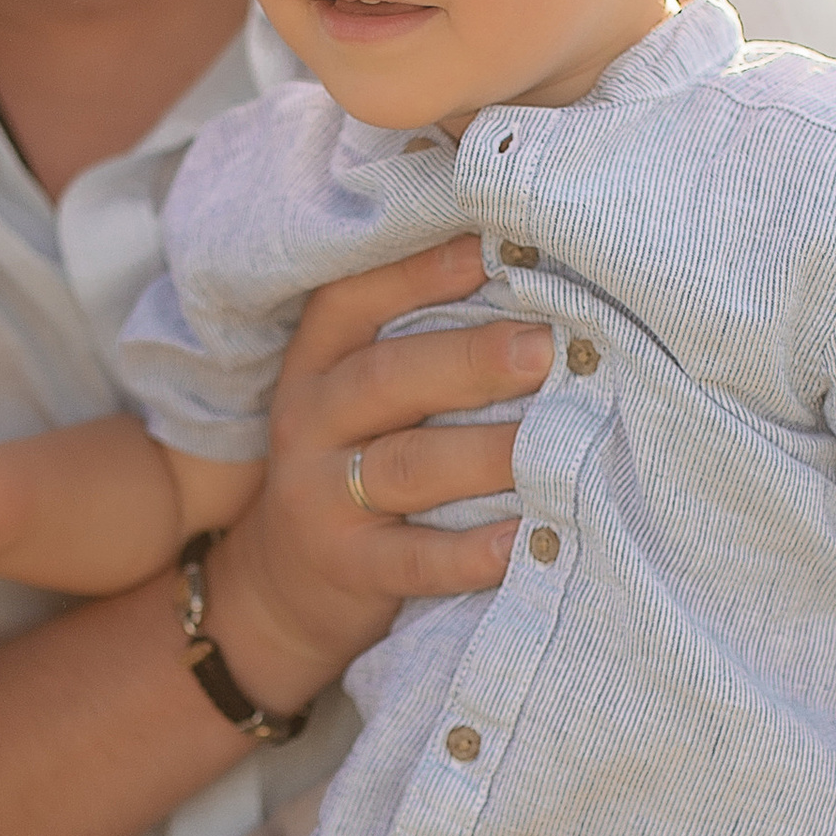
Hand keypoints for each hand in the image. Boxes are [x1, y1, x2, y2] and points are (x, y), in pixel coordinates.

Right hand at [209, 237, 553, 707]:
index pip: (353, 301)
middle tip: (544, 348)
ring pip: (406, 467)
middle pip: (386, 380)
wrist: (279, 584)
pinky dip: (472, 553)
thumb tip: (530, 280)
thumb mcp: (358, 396)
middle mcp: (310, 421)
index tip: (491, 250)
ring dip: (484, 453)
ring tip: (556, 441)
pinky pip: (414, 560)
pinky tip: (525, 539)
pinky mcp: (347, 568)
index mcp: (317, 363)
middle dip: (470, 360)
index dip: (418, 272)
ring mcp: (322, 498)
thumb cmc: (353, 461)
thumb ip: (419, 343)